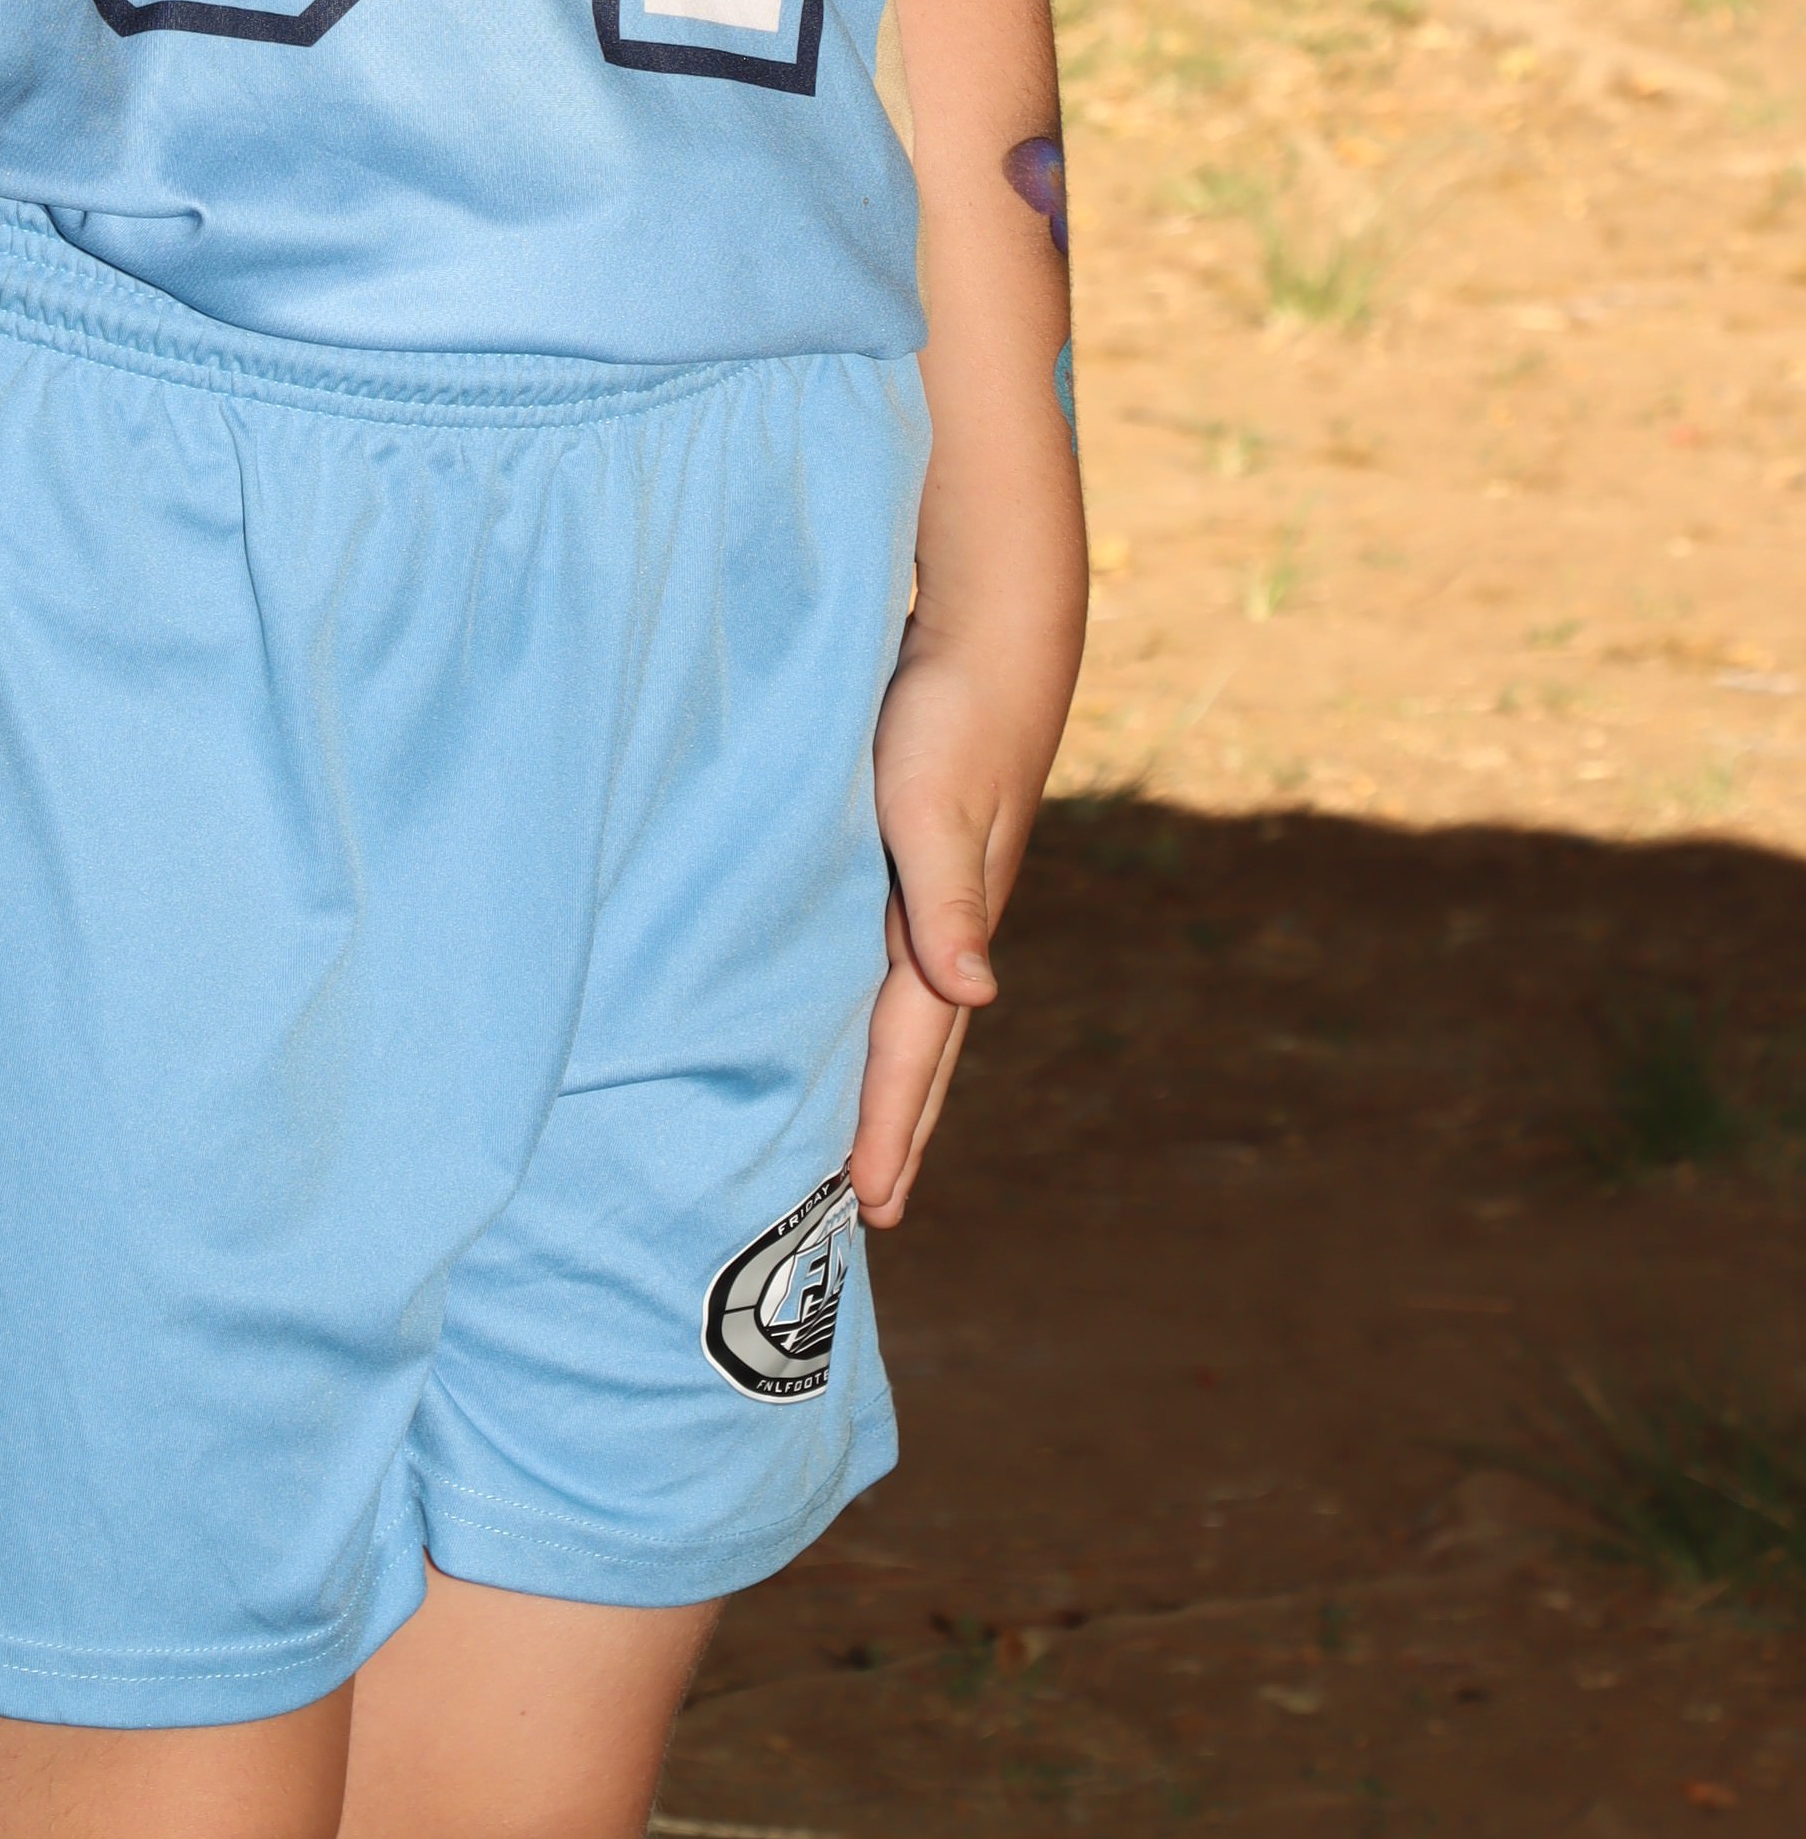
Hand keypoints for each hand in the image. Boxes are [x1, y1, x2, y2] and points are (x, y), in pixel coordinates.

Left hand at [848, 615, 1050, 1229]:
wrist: (994, 629)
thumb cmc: (954, 712)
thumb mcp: (936, 804)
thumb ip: (946, 899)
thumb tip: (974, 998)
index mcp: (946, 924)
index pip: (910, 1049)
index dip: (890, 1126)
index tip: (871, 1204)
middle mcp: (944, 922)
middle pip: (919, 1047)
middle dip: (897, 1126)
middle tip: (871, 1209)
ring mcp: (932, 890)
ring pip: (903, 1007)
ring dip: (887, 1074)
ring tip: (862, 1132)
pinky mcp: (908, 853)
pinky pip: (883, 954)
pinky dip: (868, 1003)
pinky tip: (845, 1005)